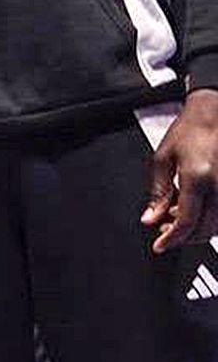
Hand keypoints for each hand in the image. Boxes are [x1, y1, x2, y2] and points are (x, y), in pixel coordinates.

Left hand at [143, 90, 217, 251]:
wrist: (215, 115)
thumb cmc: (189, 131)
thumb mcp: (163, 159)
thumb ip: (158, 192)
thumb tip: (150, 218)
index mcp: (198, 178)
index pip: (185, 221)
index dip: (171, 238)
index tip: (159, 246)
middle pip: (205, 229)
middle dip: (183, 237)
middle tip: (164, 232)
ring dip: (197, 230)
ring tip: (175, 220)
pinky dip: (210, 220)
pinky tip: (194, 212)